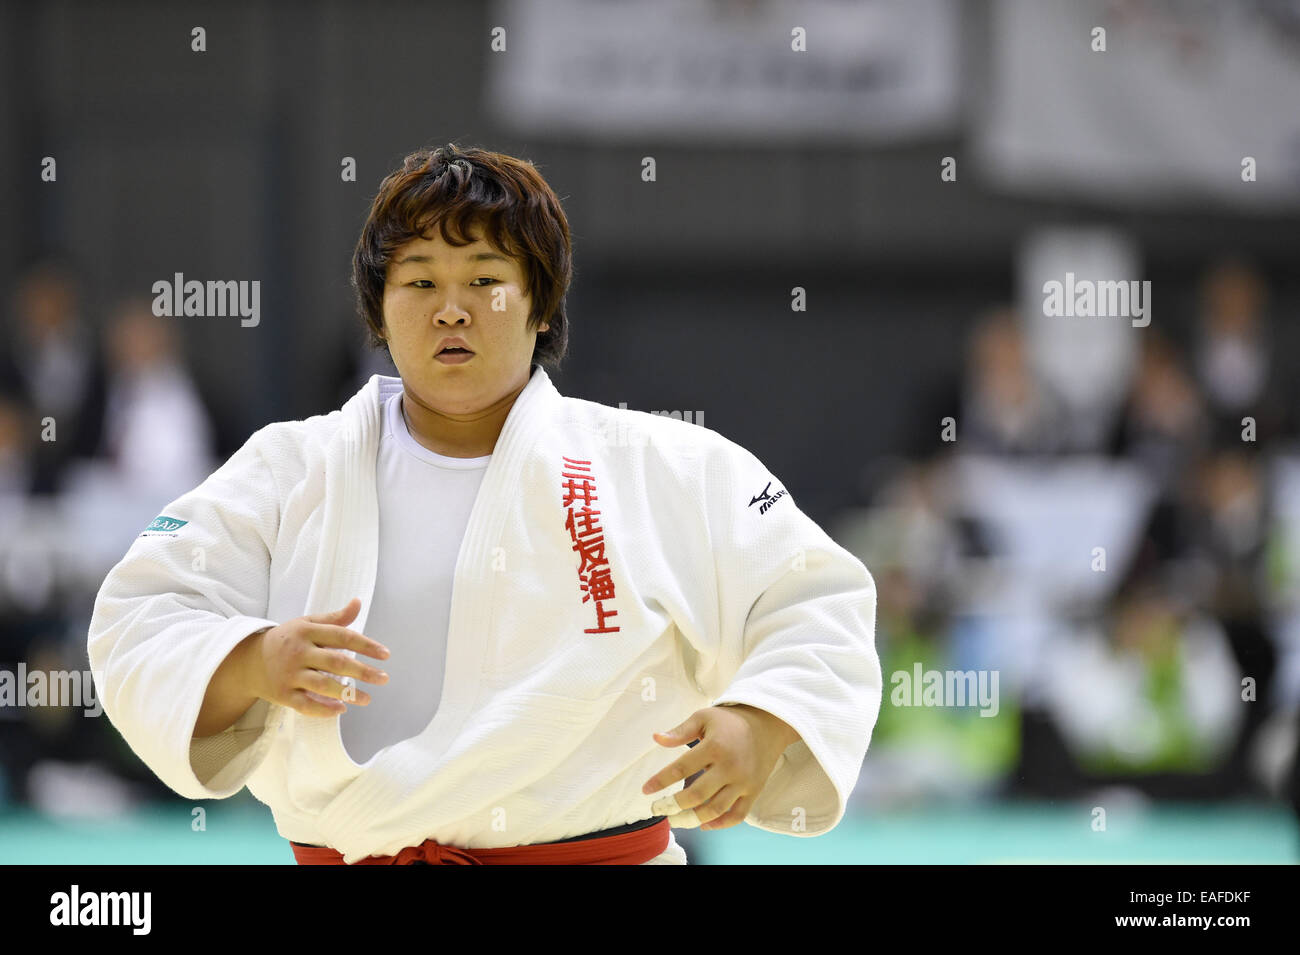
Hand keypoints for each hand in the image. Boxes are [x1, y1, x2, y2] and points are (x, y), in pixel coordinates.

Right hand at [247, 597, 389, 719]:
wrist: (250, 660)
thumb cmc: (287, 640)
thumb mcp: (307, 623)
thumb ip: (335, 618)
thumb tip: (358, 602)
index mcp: (307, 631)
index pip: (342, 636)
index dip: (366, 645)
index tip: (385, 654)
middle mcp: (299, 652)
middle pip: (336, 662)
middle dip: (363, 671)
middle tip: (384, 679)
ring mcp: (289, 674)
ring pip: (322, 685)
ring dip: (347, 693)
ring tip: (368, 699)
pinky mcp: (282, 694)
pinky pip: (304, 704)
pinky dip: (323, 709)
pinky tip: (341, 709)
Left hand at [641, 704, 799, 830]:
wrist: (766, 725)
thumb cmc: (729, 721)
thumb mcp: (703, 717)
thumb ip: (680, 731)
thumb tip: (656, 738)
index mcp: (714, 747)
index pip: (681, 768)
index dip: (661, 781)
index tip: (645, 790)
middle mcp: (730, 767)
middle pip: (697, 795)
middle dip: (673, 806)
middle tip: (658, 809)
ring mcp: (743, 782)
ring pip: (715, 810)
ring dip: (692, 819)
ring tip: (676, 820)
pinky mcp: (753, 791)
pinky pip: (737, 815)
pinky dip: (720, 824)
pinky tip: (703, 824)